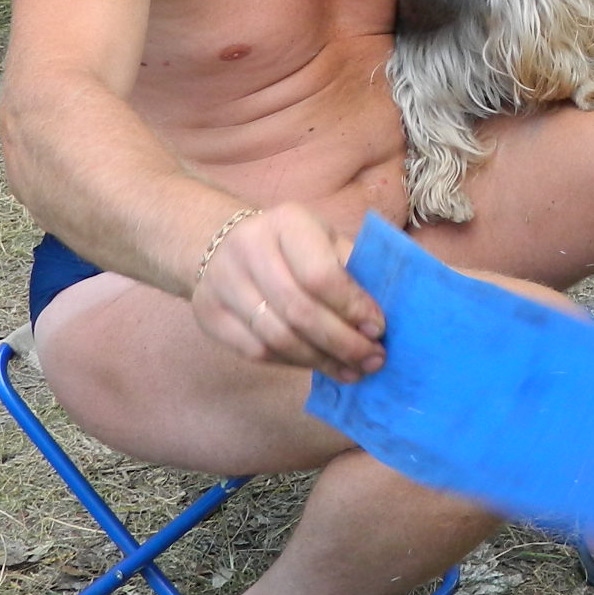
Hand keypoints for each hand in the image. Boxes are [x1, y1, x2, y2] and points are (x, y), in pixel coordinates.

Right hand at [190, 203, 386, 380]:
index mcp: (287, 223)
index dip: (352, 308)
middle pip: (299, 310)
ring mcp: (222, 282)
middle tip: (372, 360)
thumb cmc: (292, 246)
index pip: (320, 274)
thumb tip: (384, 315)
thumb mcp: (325, 240)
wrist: (222, 244)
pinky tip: (317, 365)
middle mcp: (249, 248)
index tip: (378, 330)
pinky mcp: (208, 314)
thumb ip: (353, 270)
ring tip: (351, 371)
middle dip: (342, 342)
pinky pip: (256, 351)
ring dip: (320, 360)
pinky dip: (293, 363)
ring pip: (277, 337)